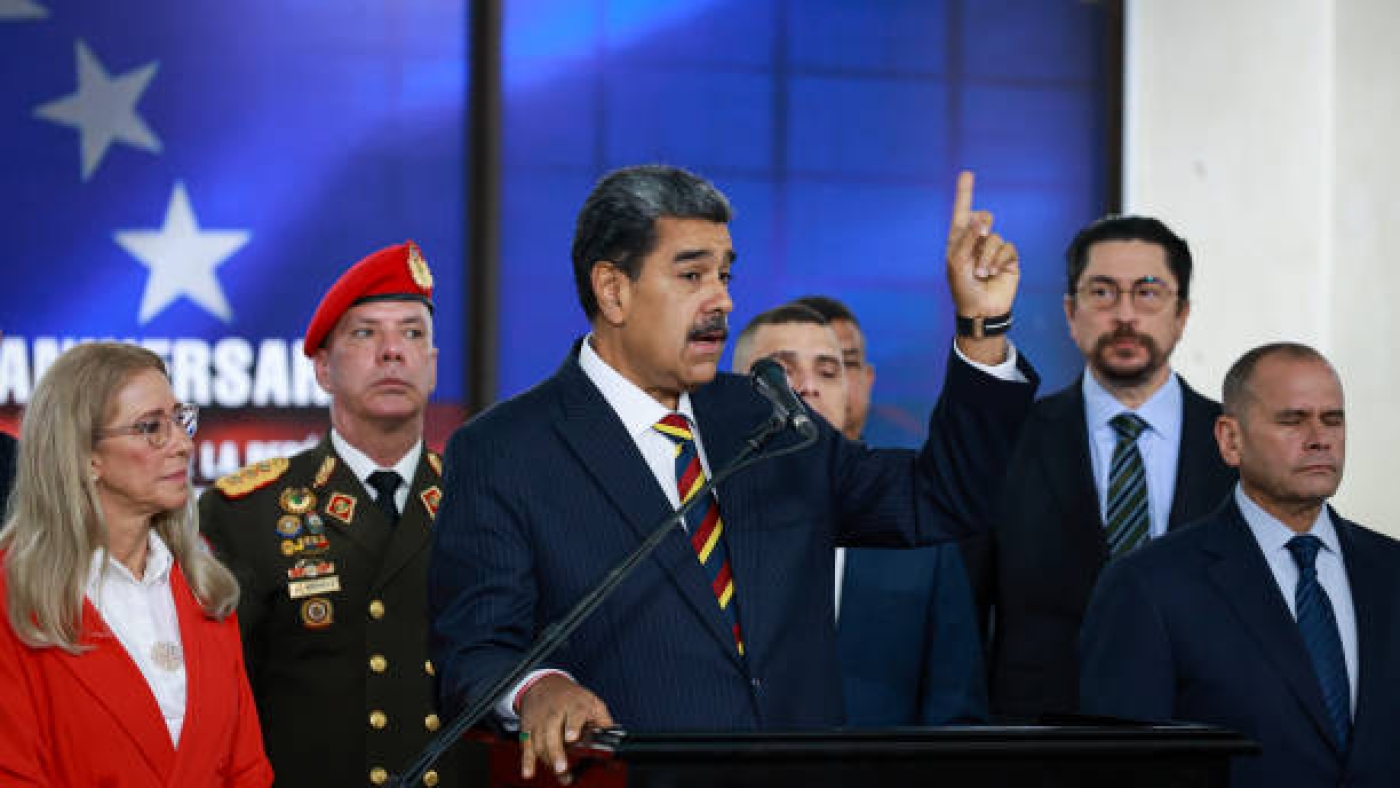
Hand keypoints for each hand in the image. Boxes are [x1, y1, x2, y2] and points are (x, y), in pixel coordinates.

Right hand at [517, 674, 614, 783]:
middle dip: (556, 751)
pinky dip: (526, 760)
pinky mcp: (528, 728)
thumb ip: (603, 721)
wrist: (545, 684)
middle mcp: (555, 712)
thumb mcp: (592, 702)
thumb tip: (614, 739)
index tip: (571, 738)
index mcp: (574, 704)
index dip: (572, 726)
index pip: (574, 714)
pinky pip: (526, 745)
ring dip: (547, 760)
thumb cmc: (572, 697)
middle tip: (562, 768)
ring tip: (559, 774)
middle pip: (553, 732)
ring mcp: (540, 720)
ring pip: (540, 742)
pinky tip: (529, 772)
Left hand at [945, 171, 1019, 363]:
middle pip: (985, 217)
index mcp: (959, 239)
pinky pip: (1007, 249)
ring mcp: (993, 249)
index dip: (965, 193)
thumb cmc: (962, 287)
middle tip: (979, 237)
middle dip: (982, 226)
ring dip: (986, 257)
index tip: (967, 173)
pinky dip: (998, 260)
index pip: (962, 212)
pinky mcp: (1008, 259)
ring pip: (995, 237)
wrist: (979, 310)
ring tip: (980, 274)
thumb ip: (967, 237)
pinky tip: (993, 273)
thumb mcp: (957, 261)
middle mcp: (977, 241)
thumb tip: (982, 217)